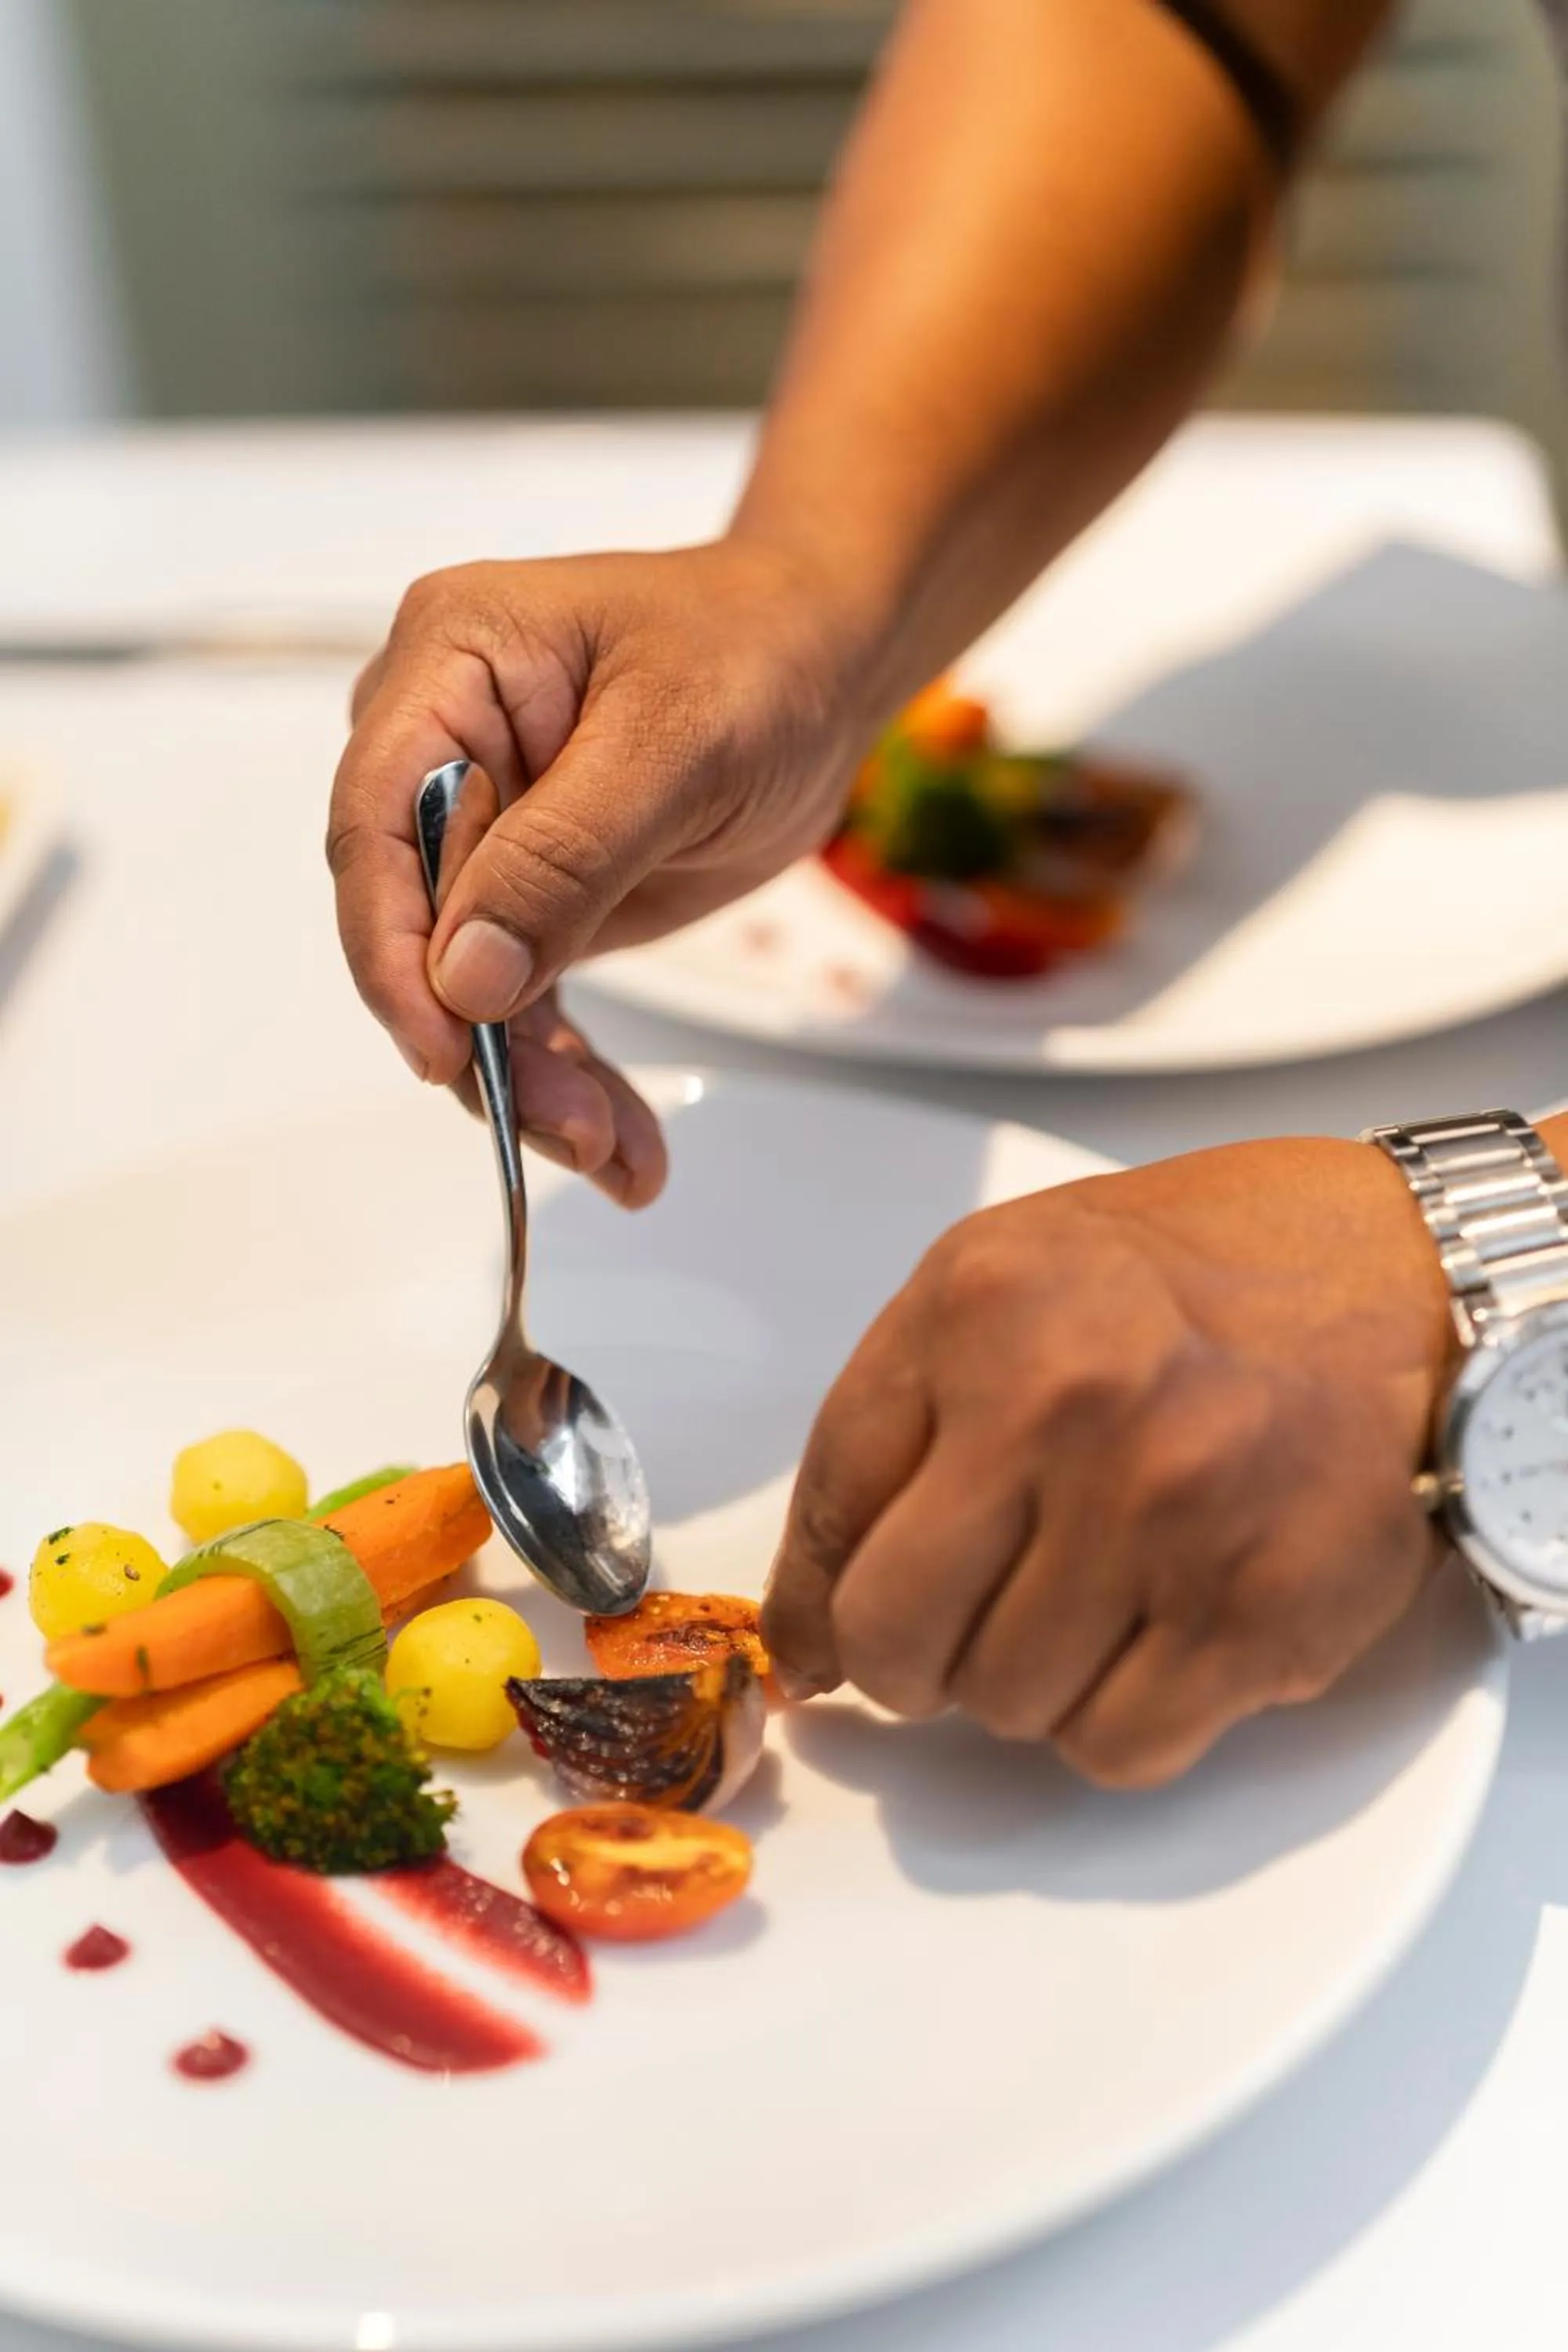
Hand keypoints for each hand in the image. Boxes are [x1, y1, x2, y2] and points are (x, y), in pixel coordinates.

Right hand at [328, 539, 874, 1203]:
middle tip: (569, 1131)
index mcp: (446, 668)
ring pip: (469, 986)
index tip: (443, 1047)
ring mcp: (484, 832)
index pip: (375, 824)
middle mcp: (442, 751)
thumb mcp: (675, 741)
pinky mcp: (533, 900)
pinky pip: (527, 1004)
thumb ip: (566, 854)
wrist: (824, 663)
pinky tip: (622, 1149)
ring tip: (615, 1156)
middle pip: (415, 923)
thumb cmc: (757, 655)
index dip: (393, 948)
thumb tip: (465, 974)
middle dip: (482, 1040)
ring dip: (533, 1084)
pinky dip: (571, 1078)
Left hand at [761, 1136, 1453, 1786]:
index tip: (820, 1642)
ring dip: (1022, 1680)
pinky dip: (1111, 1722)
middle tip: (954, 1624)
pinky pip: (1117, 1749)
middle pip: (896, 1638)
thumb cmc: (1181, 1279)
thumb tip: (808, 1630)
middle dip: (906, 1657)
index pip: (826, 1513)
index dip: (812, 1603)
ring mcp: (1176, 1516)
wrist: (1391, 1280)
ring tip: (1086, 1592)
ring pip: (1003, 1709)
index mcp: (984, 1312)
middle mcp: (1073, 1407)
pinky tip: (1149, 1637)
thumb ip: (885, 1428)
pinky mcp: (1266, 1613)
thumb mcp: (996, 1279)